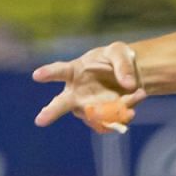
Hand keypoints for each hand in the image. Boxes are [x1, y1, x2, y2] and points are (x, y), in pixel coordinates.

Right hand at [31, 42, 146, 133]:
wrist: (130, 76)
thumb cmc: (116, 59)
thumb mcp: (120, 52)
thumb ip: (123, 65)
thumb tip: (128, 85)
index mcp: (74, 71)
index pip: (59, 71)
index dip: (48, 73)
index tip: (37, 75)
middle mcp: (75, 93)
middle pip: (60, 104)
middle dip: (51, 112)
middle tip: (40, 120)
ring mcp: (86, 108)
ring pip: (96, 114)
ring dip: (116, 108)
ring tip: (138, 93)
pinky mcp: (100, 119)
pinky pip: (109, 123)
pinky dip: (124, 115)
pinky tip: (133, 107)